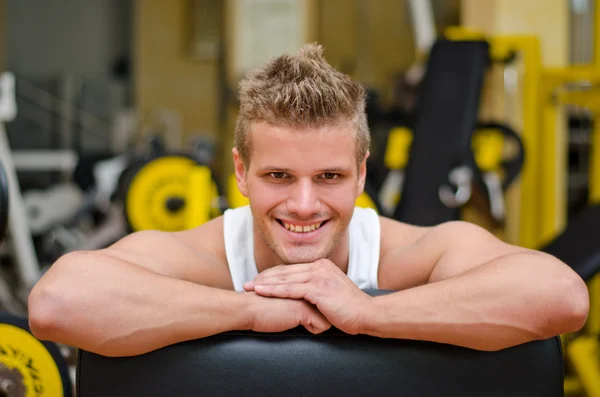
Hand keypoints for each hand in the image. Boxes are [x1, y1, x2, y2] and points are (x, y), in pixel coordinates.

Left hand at [244, 259, 371, 334]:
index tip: (258, 280)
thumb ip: (318, 287)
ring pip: (285, 279)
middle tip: (247, 283)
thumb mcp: (333, 291)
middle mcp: (319, 267)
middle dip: (264, 278)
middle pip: (285, 271)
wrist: (367, 314)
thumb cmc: (350, 308)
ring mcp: (319, 276)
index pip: (291, 269)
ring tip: (249, 288)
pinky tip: (262, 292)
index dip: (273, 275)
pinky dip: (274, 290)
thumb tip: (304, 295)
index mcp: (322, 265)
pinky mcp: (318, 288)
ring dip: (264, 284)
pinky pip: (291, 289)